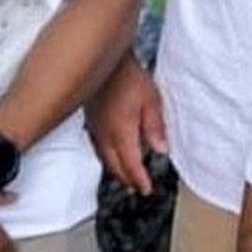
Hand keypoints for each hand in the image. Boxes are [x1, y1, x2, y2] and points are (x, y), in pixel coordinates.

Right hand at [85, 52, 167, 195]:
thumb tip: (161, 150)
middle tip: (138, 186)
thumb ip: (155, 128)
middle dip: (127, 179)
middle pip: (115, 166)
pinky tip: (113, 153)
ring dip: (116, 169)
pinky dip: (107, 156)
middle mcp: (104, 136)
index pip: (131, 164)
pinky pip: (98, 147)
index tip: (147, 189)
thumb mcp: (151, 101)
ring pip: (104, 158)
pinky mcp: (90, 122)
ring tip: (127, 175)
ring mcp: (95, 129)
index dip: (139, 179)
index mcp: (121, 133)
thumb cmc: (129, 78)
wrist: (105, 63)